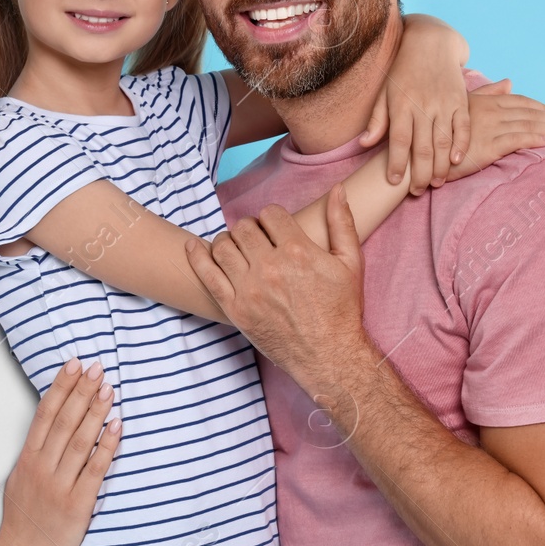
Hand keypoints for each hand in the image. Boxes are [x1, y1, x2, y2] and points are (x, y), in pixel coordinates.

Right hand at [0, 359, 120, 545]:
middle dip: (81, 391)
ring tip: (108, 388)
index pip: (46, 414)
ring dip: (95, 411)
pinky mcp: (77, 504)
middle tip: (96, 367)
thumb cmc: (23, 521)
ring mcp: (59, 486)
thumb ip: (37, 454)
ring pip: (80, 440)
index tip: (74, 364)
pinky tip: (117, 426)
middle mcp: (42, 468)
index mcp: (27, 460)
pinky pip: (94, 469)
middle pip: (64, 421)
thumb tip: (56, 425)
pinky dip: (106, 446)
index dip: (61, 387)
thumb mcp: (20, 480)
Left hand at [186, 185, 371, 389]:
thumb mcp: (351, 263)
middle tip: (256, 241)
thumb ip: (342, 223)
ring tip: (237, 250)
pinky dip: (197, 256)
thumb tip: (338, 190)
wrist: (328, 355)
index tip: (275, 229)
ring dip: (227, 241)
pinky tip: (193, 247)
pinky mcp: (235, 309)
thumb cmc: (341, 310)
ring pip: (223, 246)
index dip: (272, 217)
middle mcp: (270, 267)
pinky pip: (207, 275)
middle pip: (244, 227)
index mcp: (297, 251)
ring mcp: (249, 289)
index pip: (270, 213)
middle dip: (250, 228)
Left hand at [359, 13, 469, 195]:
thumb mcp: (385, 91)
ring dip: (440, 165)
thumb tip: (363, 144)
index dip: (396, 163)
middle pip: (421, 147)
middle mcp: (423, 105)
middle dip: (418, 173)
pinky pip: (462, 126)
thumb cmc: (403, 70)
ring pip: (443, 141)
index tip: (393, 182)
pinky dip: (461, 144)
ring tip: (436, 183)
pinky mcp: (460, 99)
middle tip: (417, 191)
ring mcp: (443, 103)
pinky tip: (458, 161)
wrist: (430, 42)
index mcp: (401, 105)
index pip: (398, 141)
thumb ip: (377, 119)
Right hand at [445, 80, 544, 181]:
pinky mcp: (486, 146)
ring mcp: (489, 128)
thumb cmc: (439, 131)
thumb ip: (487, 93)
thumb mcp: (463, 105)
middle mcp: (490, 112)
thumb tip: (508, 82)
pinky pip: (516, 139)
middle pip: (530, 113)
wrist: (421, 152)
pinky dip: (533, 138)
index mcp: (485, 102)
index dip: (542, 109)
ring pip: (528, 125)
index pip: (521, 103)